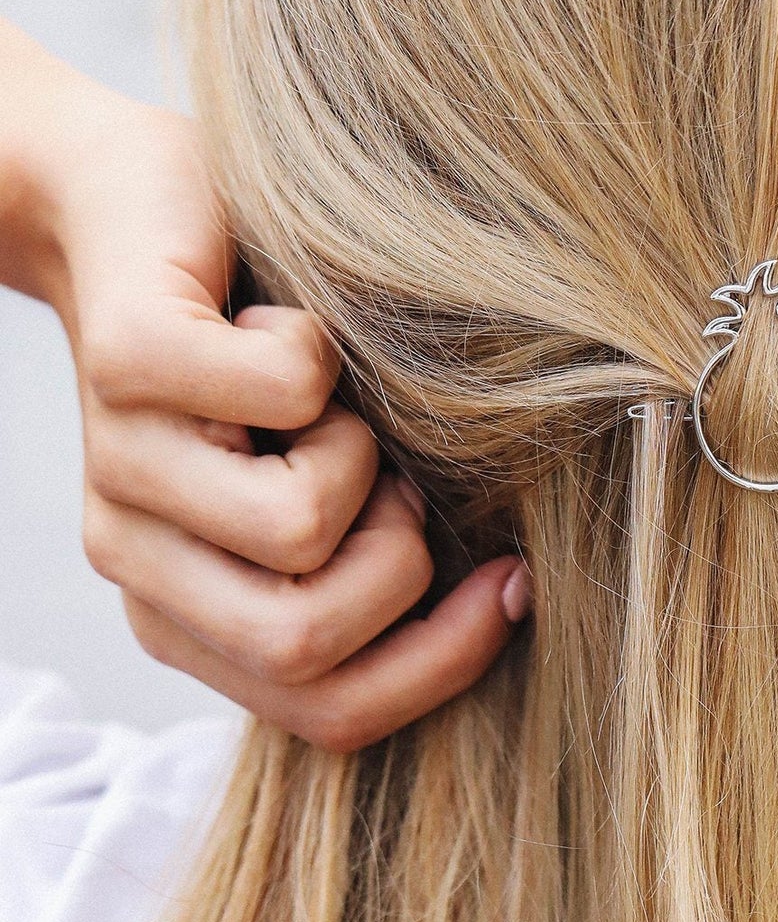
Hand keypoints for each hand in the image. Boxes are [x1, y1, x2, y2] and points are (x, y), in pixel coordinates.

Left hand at [0, 25, 529, 750]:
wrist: (125, 207)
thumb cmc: (264, 350)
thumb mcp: (332, 478)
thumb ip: (375, 557)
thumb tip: (511, 594)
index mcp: (190, 612)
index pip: (328, 715)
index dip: (446, 663)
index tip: (512, 582)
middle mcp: (142, 562)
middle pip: (305, 651)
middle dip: (402, 565)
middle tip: (392, 476)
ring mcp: (122, 467)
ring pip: (297, 531)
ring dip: (364, 452)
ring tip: (333, 400)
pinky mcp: (126, 365)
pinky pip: (283, 395)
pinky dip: (323, 353)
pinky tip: (288, 324)